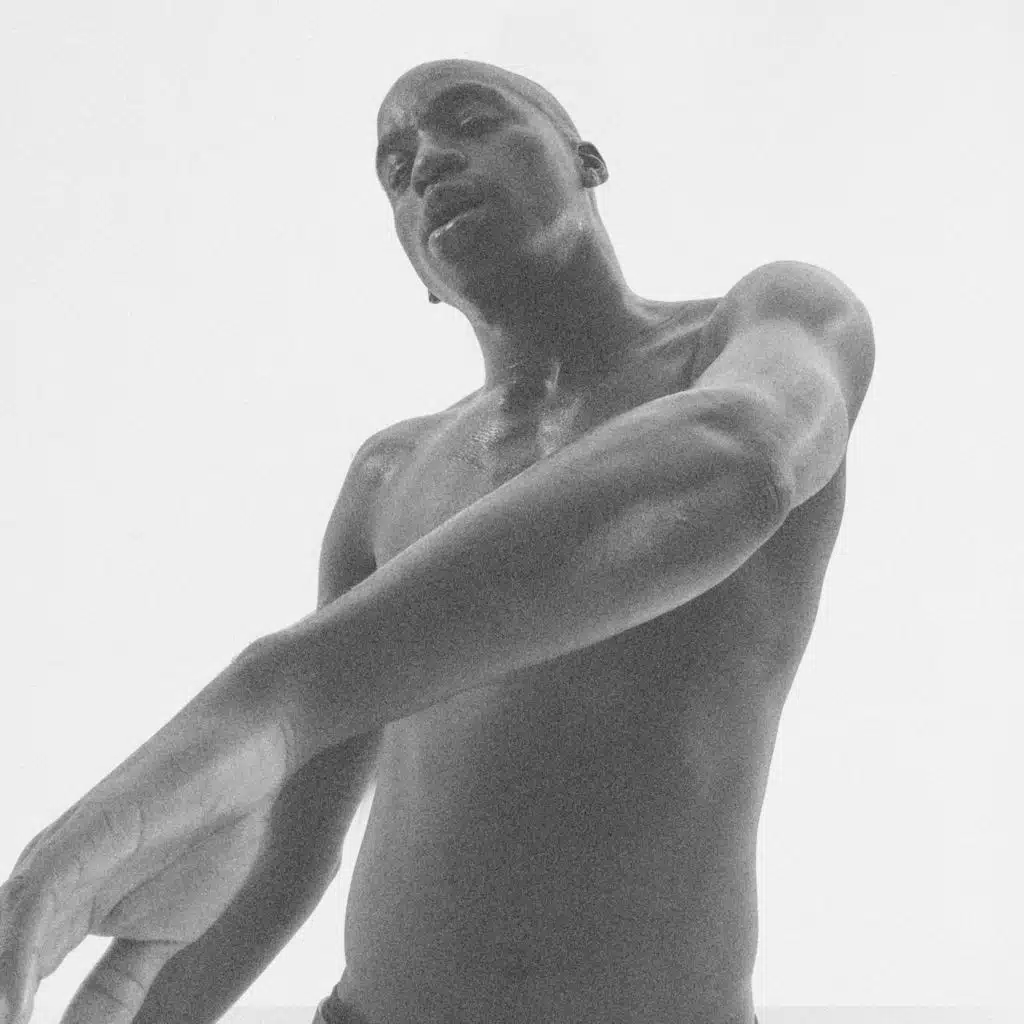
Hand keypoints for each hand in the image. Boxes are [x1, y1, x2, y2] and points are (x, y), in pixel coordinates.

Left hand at [0, 657, 292, 1023]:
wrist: (252, 749)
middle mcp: (49, 887)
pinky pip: (37, 899)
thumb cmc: (212, 827)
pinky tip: (19, 1006)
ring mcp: (65, 857)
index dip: (11, 1020)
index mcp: (61, 913)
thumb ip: (116, 989)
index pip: (13, 984)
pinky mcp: (90, 831)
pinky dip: (18, 956)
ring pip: (1, 936)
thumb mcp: (163, 936)